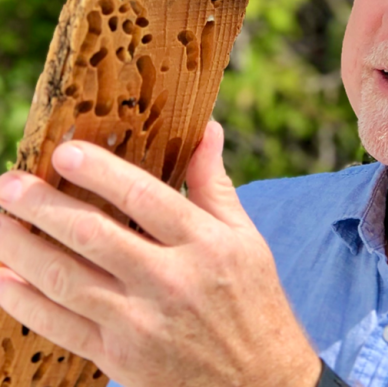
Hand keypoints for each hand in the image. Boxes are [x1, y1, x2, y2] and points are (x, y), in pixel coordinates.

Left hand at [0, 122, 321, 386]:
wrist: (259, 383)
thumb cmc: (253, 302)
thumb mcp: (246, 239)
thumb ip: (214, 184)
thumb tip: (207, 129)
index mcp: (207, 245)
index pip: (144, 198)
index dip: (100, 172)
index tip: (64, 152)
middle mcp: (171, 281)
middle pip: (93, 235)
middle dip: (41, 206)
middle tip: (8, 183)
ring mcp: (140, 323)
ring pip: (65, 278)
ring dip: (19, 247)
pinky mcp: (119, 358)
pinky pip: (58, 325)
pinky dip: (22, 300)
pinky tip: (0, 277)